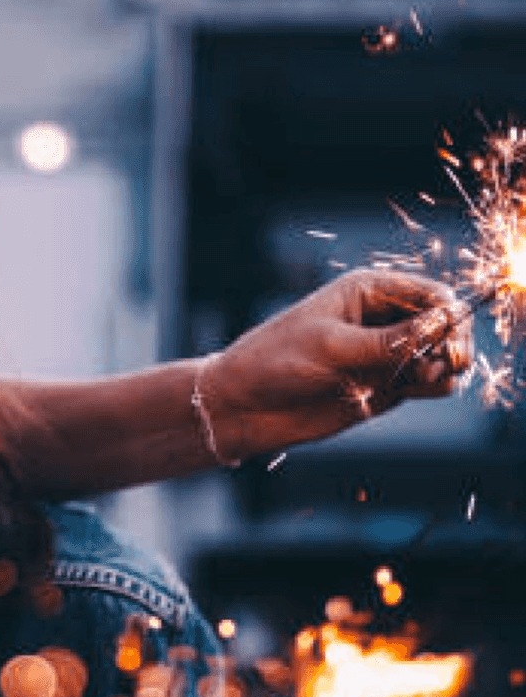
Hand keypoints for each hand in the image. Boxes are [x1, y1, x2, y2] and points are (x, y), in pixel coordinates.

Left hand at [199, 270, 472, 460]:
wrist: (244, 405)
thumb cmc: (275, 362)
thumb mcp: (332, 346)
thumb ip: (388, 341)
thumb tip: (442, 324)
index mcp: (367, 291)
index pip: (430, 293)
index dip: (449, 313)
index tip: (447, 338)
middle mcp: (382, 319)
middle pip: (444, 322)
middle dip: (453, 341)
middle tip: (444, 363)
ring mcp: (386, 353)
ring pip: (442, 353)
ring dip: (446, 365)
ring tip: (425, 378)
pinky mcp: (386, 385)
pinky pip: (430, 382)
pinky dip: (436, 384)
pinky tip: (421, 387)